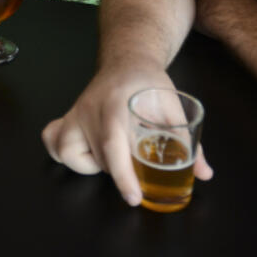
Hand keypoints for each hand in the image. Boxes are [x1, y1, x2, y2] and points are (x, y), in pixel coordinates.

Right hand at [41, 67, 212, 205]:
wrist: (127, 60)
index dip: (122, 175)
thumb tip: (204, 174)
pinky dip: (66, 153)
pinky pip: (53, 140)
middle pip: (97, 156)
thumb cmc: (149, 83)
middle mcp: (90, 109)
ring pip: (70, 152)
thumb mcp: (173, 106)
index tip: (134, 197)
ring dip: (93, 164)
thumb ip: (189, 141)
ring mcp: (75, 113)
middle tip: (138, 161)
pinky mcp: (67, 117)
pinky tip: (85, 154)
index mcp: (117, 104)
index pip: (113, 146)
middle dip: (119, 171)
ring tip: (113, 156)